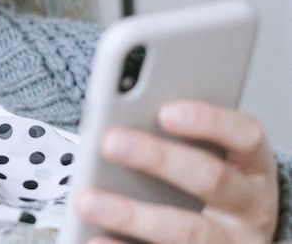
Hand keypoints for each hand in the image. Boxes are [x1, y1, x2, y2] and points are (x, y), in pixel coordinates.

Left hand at [75, 100, 278, 242]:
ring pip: (186, 231)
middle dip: (157, 159)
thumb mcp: (212, 158)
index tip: (165, 111)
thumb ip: (176, 137)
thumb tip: (123, 117)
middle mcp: (250, 206)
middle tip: (110, 141)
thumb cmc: (211, 186)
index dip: (208, 121)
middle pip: (210, 179)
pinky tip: (95, 237)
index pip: (245, 136)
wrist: (237, 241)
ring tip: (87, 200)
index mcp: (253, 167)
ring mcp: (231, 243)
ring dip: (132, 215)